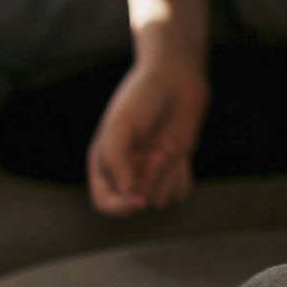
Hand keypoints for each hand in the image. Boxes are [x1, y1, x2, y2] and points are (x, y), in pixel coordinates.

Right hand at [86, 52, 209, 214]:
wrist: (175, 80)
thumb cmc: (142, 99)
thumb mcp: (121, 126)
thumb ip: (118, 161)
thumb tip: (127, 192)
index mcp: (104, 164)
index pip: (105, 202)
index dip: (120, 206)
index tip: (140, 200)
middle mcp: (127, 172)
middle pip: (137, 200)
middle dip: (151, 178)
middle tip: (160, 150)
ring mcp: (152, 173)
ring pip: (161, 200)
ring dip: (168, 175)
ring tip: (168, 145)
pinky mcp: (174, 170)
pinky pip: (179, 192)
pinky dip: (182, 176)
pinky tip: (180, 153)